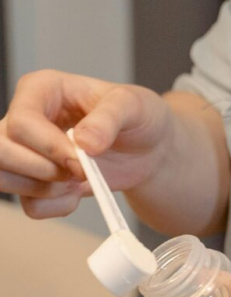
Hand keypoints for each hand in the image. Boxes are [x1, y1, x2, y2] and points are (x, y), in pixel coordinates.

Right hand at [0, 70, 172, 217]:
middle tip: (80, 172)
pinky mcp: (34, 179)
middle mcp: (24, 118)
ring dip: (47, 190)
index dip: (50, 148)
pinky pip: (30, 205)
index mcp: (41, 90)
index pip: (21, 123)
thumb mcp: (133, 105)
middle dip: (42, 171)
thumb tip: (84, 142)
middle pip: (0, 152)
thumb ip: (109, 118)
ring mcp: (24, 151)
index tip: (83, 159)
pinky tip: (77, 192)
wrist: (149, 147)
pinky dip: (56, 206)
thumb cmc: (138, 117)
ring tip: (80, 179)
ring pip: (4, 178)